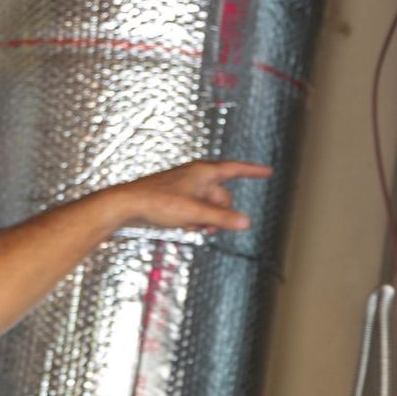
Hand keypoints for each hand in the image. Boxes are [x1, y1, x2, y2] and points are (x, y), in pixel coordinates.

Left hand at [97, 158, 267, 235]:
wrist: (128, 204)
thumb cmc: (158, 202)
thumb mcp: (194, 213)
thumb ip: (221, 219)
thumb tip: (246, 222)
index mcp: (203, 172)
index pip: (235, 169)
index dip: (253, 171)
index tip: (268, 171)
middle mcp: (196, 176)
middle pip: (221, 196)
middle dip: (218, 214)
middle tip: (204, 225)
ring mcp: (186, 186)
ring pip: (208, 206)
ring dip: (205, 220)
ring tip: (190, 226)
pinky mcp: (176, 197)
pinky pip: (195, 210)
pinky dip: (193, 220)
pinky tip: (182, 226)